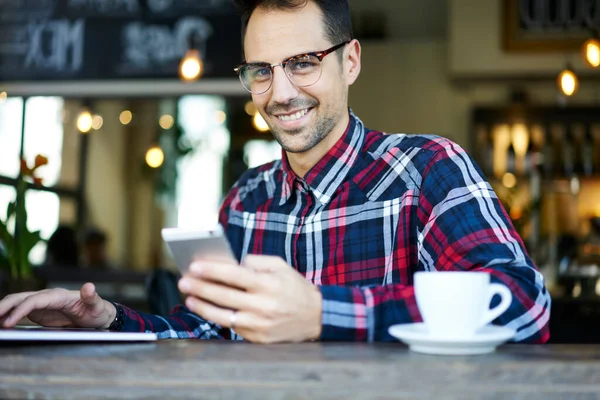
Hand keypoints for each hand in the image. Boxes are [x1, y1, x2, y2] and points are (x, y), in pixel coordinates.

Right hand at [0, 283, 115, 329]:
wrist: (98, 315)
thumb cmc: (97, 310)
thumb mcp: (97, 306)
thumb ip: (92, 297)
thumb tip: (89, 286)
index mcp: (59, 295)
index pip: (35, 300)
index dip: (21, 310)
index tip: (9, 322)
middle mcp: (48, 297)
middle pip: (21, 298)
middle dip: (4, 307)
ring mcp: (42, 304)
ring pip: (17, 303)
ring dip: (3, 310)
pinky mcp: (39, 312)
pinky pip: (19, 312)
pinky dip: (8, 316)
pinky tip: (1, 324)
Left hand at [178, 255, 321, 343]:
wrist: (316, 317)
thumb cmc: (295, 288)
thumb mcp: (281, 266)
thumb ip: (256, 261)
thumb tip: (231, 263)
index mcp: (268, 284)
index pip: (235, 275)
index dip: (213, 270)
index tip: (194, 266)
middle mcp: (263, 305)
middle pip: (224, 295)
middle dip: (200, 287)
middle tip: (184, 281)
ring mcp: (259, 324)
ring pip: (223, 316)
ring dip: (203, 306)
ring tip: (189, 297)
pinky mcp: (258, 338)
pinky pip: (232, 327)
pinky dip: (217, 318)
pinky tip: (206, 309)